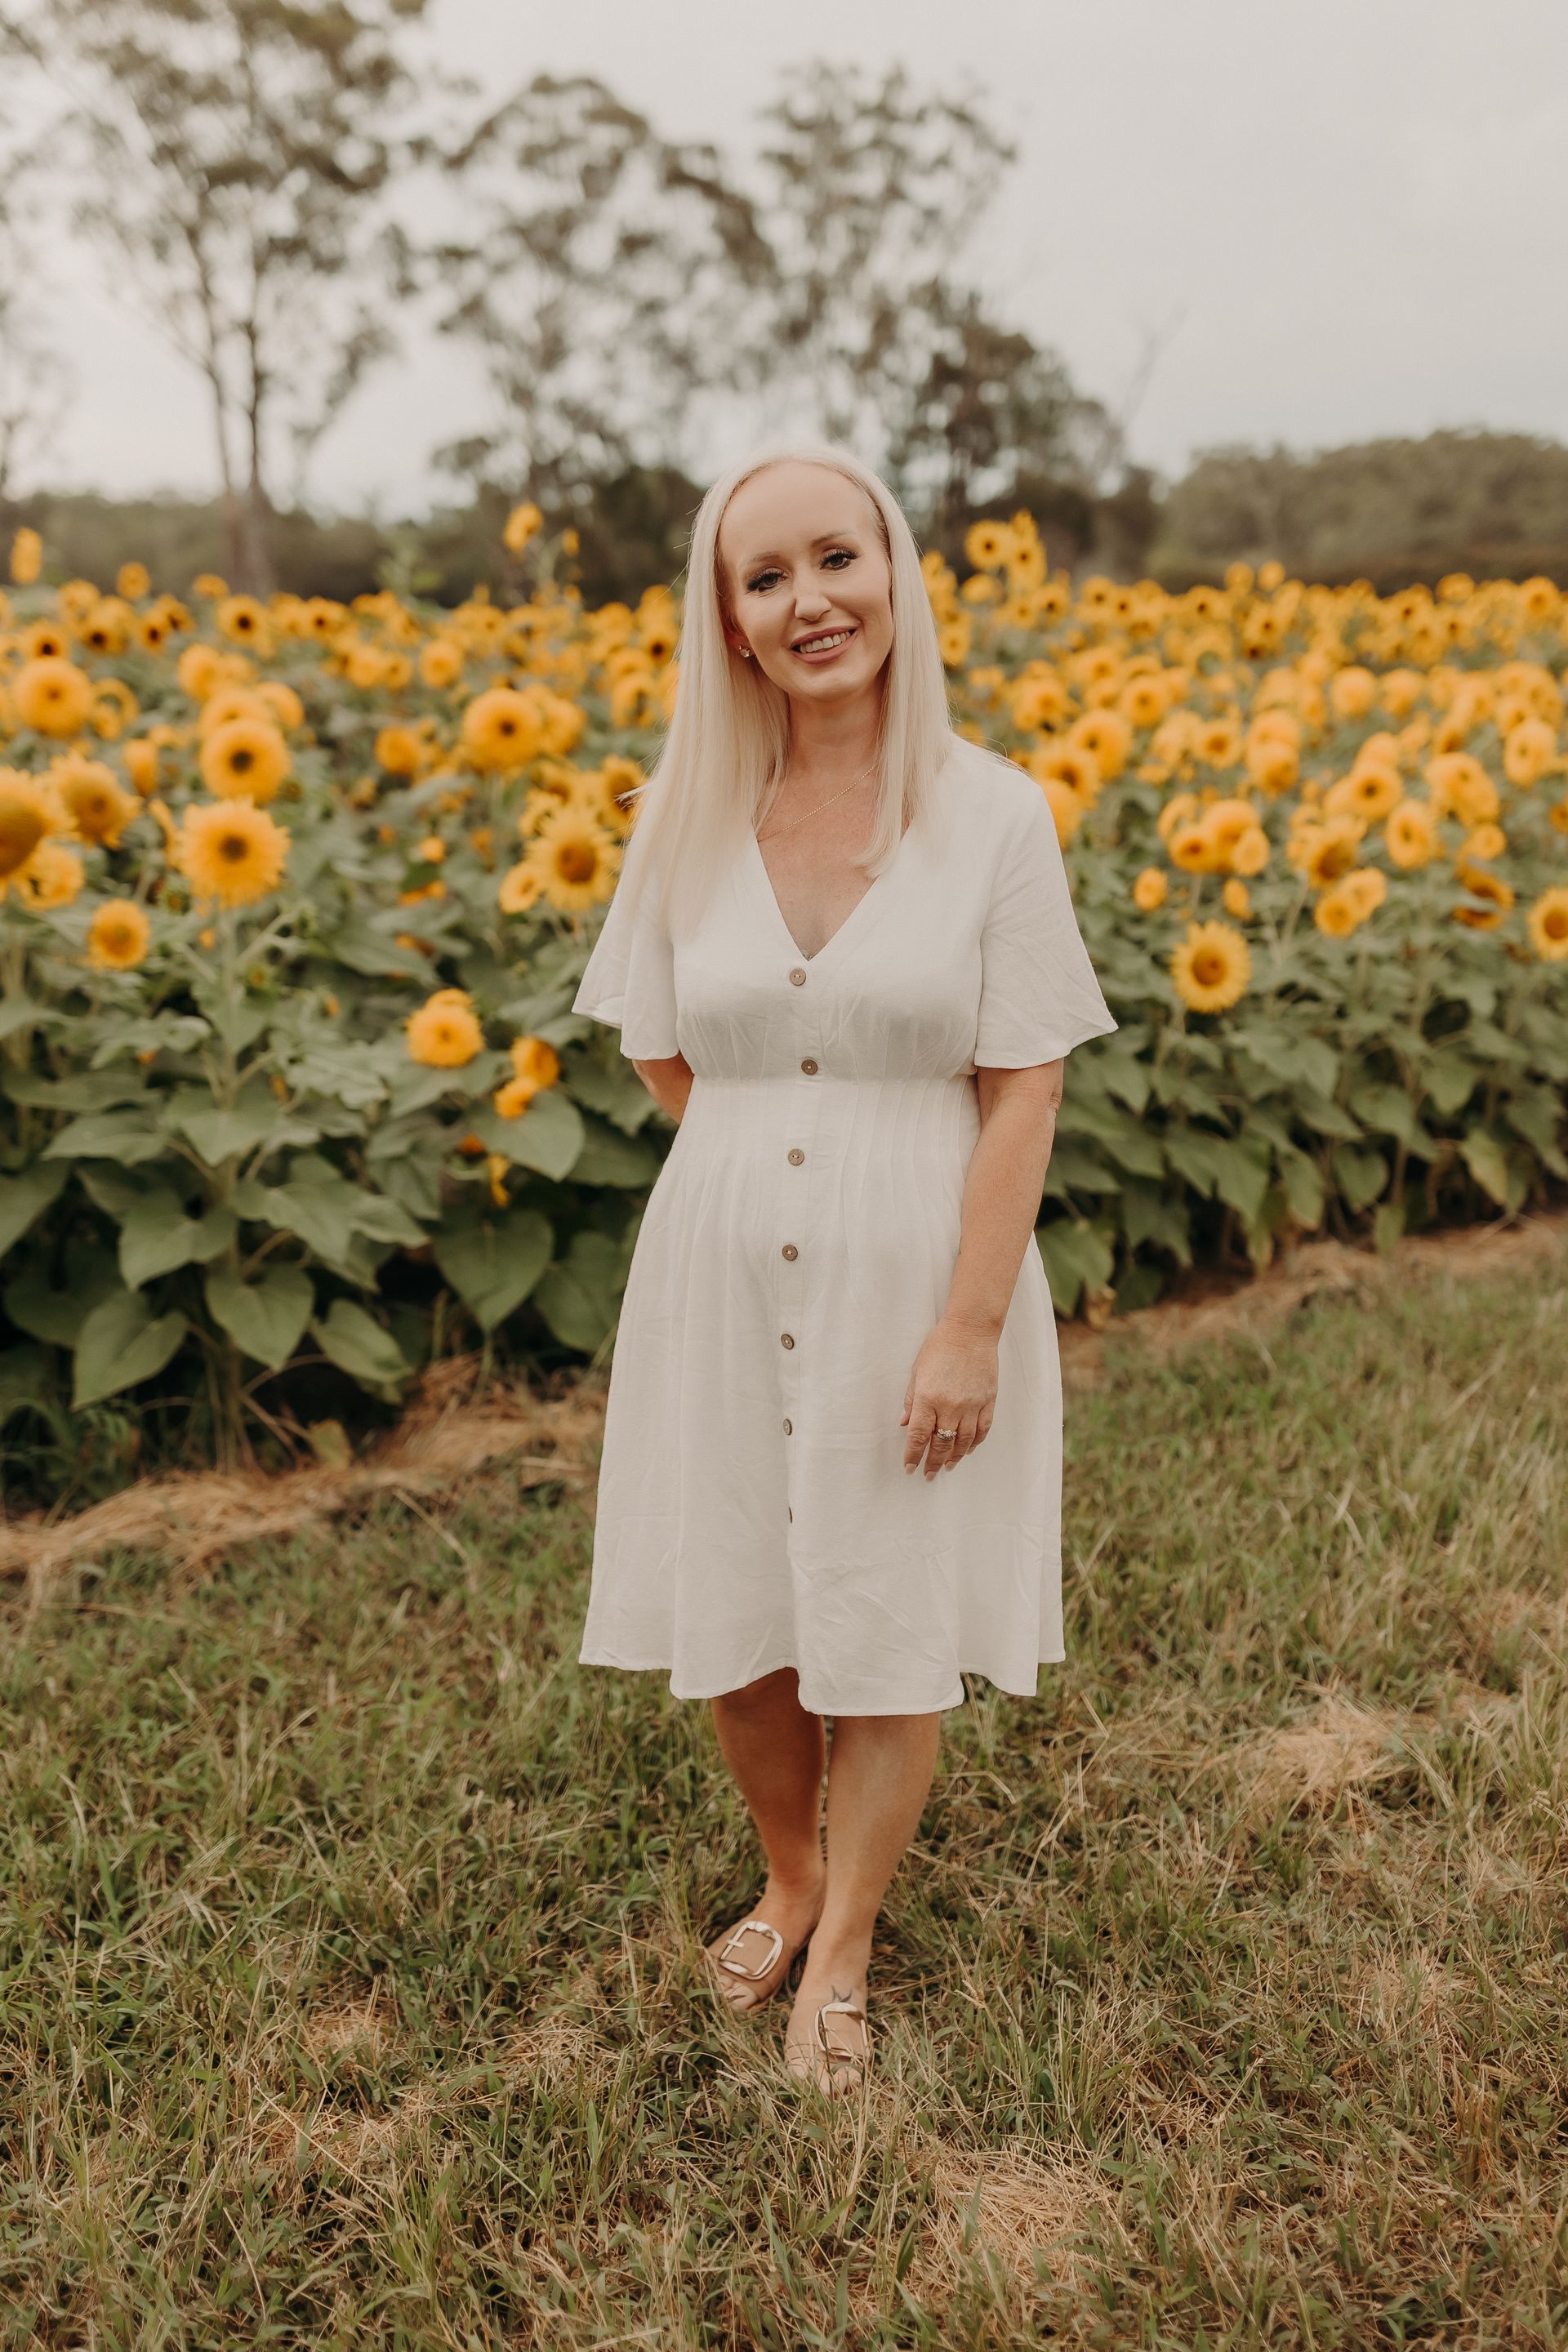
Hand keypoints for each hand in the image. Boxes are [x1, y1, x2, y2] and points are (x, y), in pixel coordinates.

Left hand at [901, 1316, 997, 1478]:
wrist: (971, 1330)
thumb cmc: (940, 1346)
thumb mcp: (917, 1371)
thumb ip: (911, 1400)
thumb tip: (904, 1424)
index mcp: (928, 1398)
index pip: (919, 1435)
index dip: (913, 1454)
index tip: (910, 1467)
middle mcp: (950, 1405)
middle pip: (941, 1443)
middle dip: (932, 1462)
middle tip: (928, 1475)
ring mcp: (972, 1405)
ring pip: (963, 1441)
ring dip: (954, 1457)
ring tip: (947, 1467)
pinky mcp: (988, 1401)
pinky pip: (982, 1429)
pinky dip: (975, 1443)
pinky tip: (968, 1449)